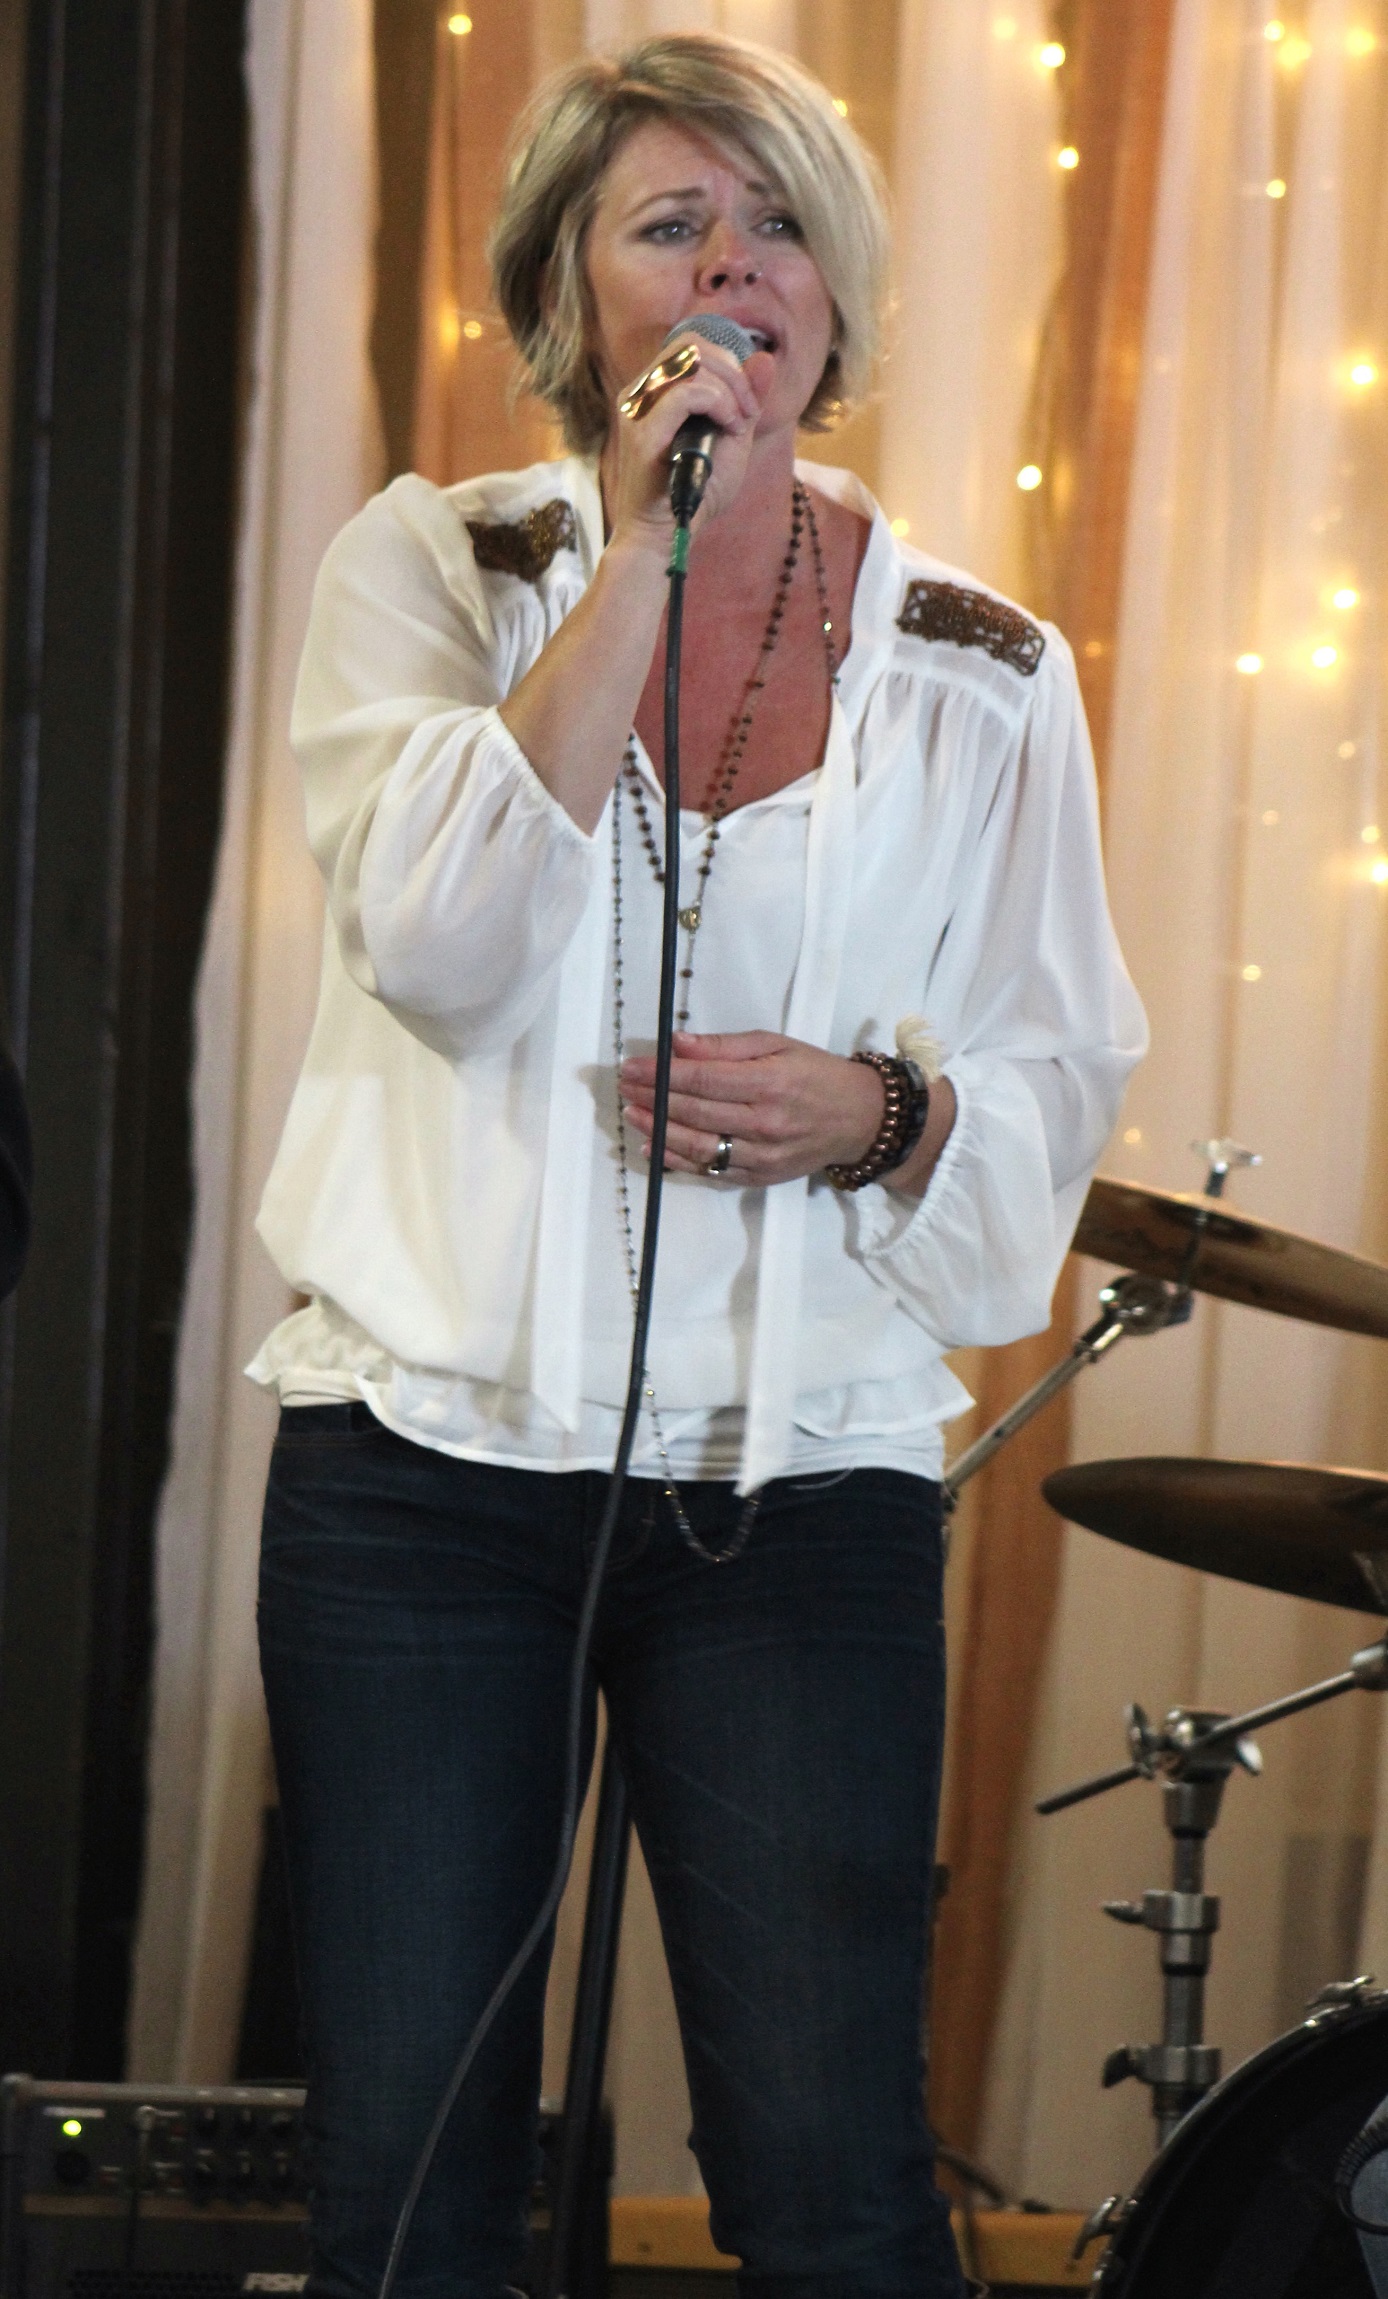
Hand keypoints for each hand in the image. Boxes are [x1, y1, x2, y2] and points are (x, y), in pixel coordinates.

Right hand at [605, 339, 775, 555]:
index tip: (748, 403)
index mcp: (657, 390)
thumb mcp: (733, 439)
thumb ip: (747, 399)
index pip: (691, 344)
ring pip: (690, 362)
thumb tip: (764, 356)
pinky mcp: (641, 432)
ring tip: (738, 423)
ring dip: (728, 388)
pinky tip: (728, 429)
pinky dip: (717, 404)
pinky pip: (685, 394)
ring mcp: (637, 409)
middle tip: (748, 411)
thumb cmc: (696, 494)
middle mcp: (641, 392)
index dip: (728, 362)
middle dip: (732, 371)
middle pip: (691, 344)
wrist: (668, 537)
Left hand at [620, 1030, 883, 1185]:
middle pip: (695, 1112)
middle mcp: (764, 1123)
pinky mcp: (760, 1177)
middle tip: (624, 1085)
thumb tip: (677, 1044)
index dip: (660, 1073)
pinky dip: (678, 1160)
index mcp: (769, 1083)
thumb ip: (724, 1047)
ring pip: (698, 1146)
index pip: (702, 1079)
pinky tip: (654, 1146)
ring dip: (658, 1130)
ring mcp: (762, 1156)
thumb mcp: (777, 1045)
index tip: (632, 1065)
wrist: (859, 1119)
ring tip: (632, 1113)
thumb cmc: (816, 1074)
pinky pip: (711, 1171)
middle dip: (653, 1098)